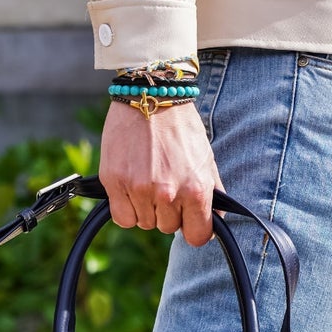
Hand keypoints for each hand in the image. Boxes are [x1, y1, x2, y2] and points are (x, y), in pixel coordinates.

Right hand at [100, 101, 222, 246]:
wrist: (150, 95)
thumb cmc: (181, 128)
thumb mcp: (206, 159)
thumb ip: (213, 194)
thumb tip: (216, 221)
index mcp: (195, 189)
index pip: (197, 236)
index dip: (193, 228)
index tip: (188, 219)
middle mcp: (167, 194)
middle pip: (167, 228)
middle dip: (168, 212)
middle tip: (165, 185)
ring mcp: (139, 189)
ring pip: (144, 223)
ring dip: (146, 209)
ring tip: (147, 180)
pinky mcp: (115, 182)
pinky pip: (122, 217)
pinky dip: (126, 209)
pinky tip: (131, 188)